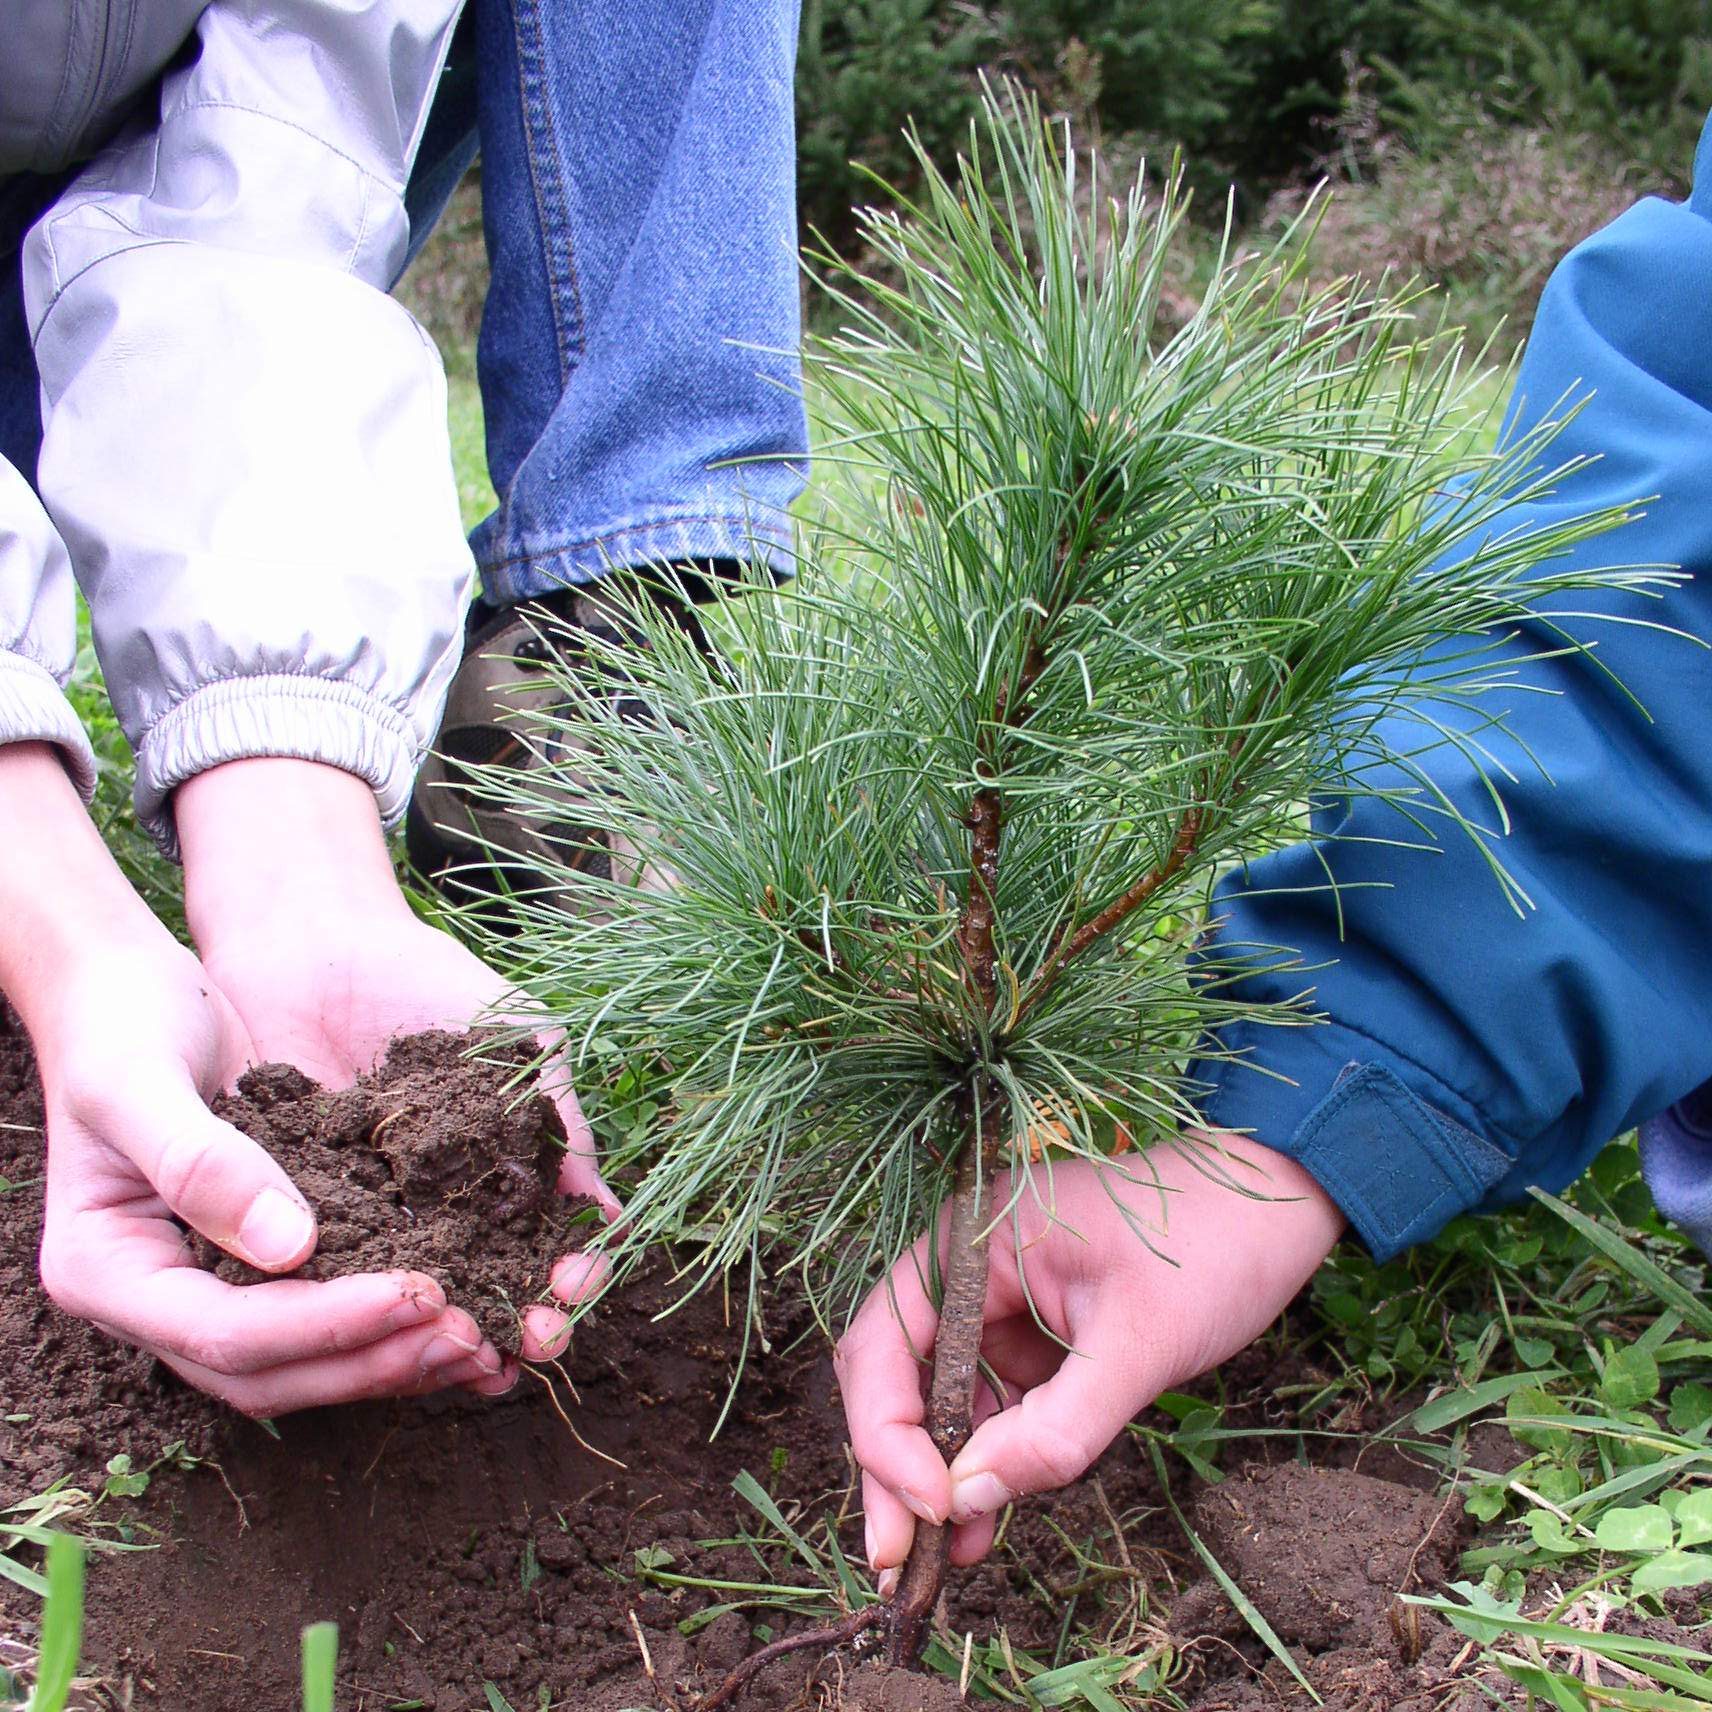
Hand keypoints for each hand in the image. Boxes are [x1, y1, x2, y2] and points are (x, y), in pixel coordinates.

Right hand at [0, 744, 499, 1413]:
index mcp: (108, 1271)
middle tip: (469, 1334)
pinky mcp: (266, 1259)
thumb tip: (291, 1248)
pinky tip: (468, 1308)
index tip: (418, 1292)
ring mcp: (210, 1287)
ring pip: (305, 1362)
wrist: (126, 990)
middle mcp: (158, 1300)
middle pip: (270, 1372)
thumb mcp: (140, 1081)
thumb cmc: (122, 1023)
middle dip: (372, 1360)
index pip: (224, 1335)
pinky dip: (395, 1321)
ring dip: (394, 1358)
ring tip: (485, 1341)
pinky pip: (330, 1312)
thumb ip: (201, 1163)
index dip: (325, 1326)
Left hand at [178, 758, 616, 1365]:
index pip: (553, 1241)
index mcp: (510, 1170)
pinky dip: (362, 1313)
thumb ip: (560, 1118)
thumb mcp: (520, 1038)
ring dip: (454, 1334)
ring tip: (472, 1360)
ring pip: (424, 1297)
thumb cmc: (431, 981)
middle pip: (497, 1285)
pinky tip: (383, 1335)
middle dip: (523, 1323)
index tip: (575, 1286)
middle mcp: (449, 1207)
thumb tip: (607, 1213)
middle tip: (534, 1344)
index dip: (573, 1272)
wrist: (315, 943)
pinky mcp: (306, 1214)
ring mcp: (379, 1216)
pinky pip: (337, 1277)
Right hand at [837, 1136, 1345, 1580]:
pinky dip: (982, 1459)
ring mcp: (994, 1304)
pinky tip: (984, 1518)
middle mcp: (964, 1271)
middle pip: (893, 1375)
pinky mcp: (1028, 1333)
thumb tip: (965, 1501)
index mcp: (970, 1246)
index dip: (887, 1434)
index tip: (932, 1507)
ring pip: (933, 1398)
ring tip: (947, 1555)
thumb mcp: (1137, 1346)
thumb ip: (1054, 1429)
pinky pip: (985, 1402)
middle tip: (896, 1563)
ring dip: (936, 1475)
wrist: (1271, 1206)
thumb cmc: (1209, 1249)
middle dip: (894, 1468)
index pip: (883, 1343)